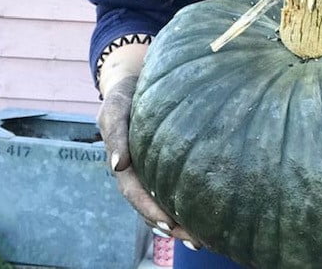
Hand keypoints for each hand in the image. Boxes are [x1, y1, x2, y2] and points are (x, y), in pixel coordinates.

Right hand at [97, 75, 199, 248]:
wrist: (135, 81)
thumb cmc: (124, 95)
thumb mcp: (114, 109)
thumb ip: (115, 134)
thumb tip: (117, 165)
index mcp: (124, 163)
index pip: (135, 192)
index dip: (150, 210)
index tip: (169, 223)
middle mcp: (138, 171)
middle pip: (151, 206)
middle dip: (171, 225)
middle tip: (196, 241)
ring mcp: (151, 169)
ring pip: (164, 202)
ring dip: (181, 223)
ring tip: (204, 239)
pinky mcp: (166, 162)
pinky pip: (175, 187)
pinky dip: (187, 204)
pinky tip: (207, 216)